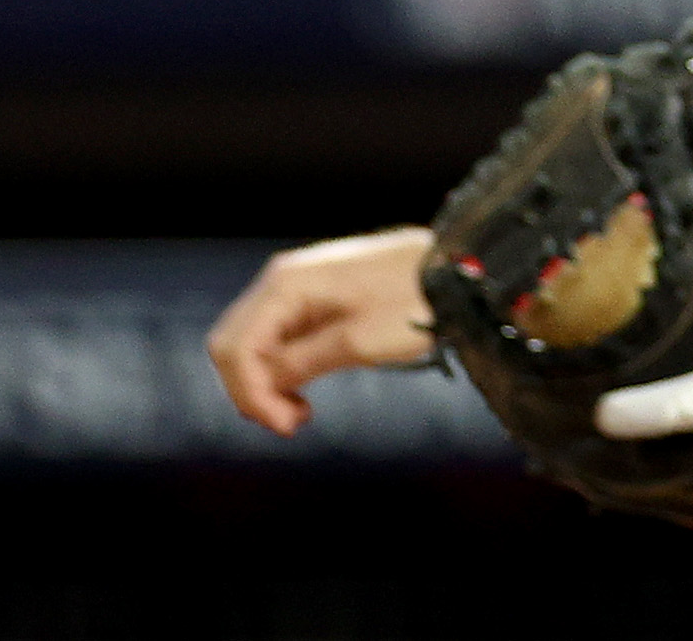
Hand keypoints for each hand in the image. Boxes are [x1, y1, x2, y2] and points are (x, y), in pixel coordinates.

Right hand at [209, 226, 436, 434]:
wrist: (458, 268)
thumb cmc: (414, 301)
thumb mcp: (357, 341)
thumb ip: (301, 363)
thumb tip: (262, 386)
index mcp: (286, 284)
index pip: (235, 347)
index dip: (250, 393)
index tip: (285, 425)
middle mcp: (283, 279)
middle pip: (234, 344)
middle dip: (252, 389)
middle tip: (290, 422)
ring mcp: (298, 285)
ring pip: (253, 342)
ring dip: (266, 381)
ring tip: (299, 412)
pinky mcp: (316, 296)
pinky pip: (279, 336)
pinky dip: (283, 366)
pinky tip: (304, 390)